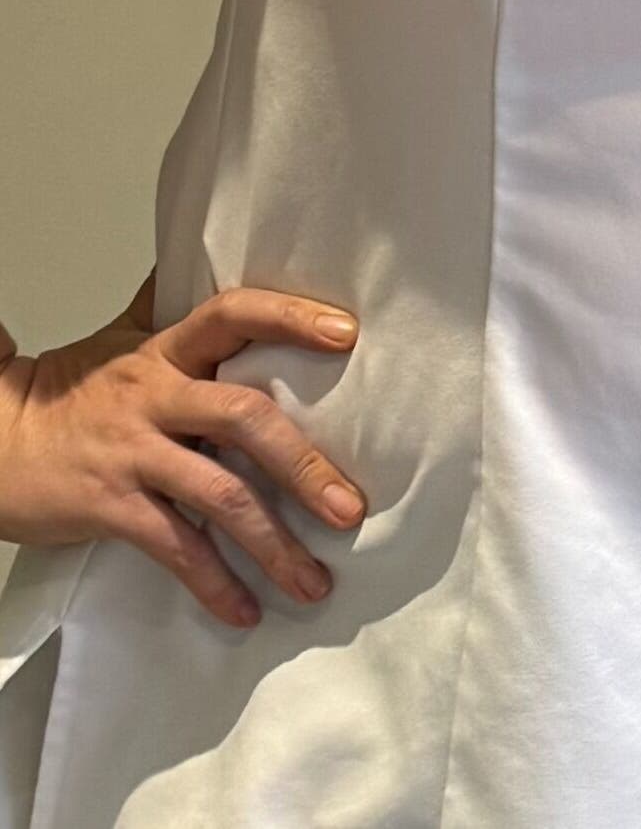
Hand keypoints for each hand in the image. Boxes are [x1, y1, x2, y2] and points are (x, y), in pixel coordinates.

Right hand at [0, 286, 363, 628]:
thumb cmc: (70, 391)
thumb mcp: (124, 339)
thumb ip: (176, 311)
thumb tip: (212, 250)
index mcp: (167, 351)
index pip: (232, 314)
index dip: (289, 318)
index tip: (348, 334)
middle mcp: (155, 396)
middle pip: (244, 418)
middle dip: (305, 465)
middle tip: (351, 507)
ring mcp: (134, 453)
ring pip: (219, 495)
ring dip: (273, 544)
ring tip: (314, 582)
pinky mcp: (110, 505)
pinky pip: (173, 546)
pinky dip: (212, 582)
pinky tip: (243, 610)